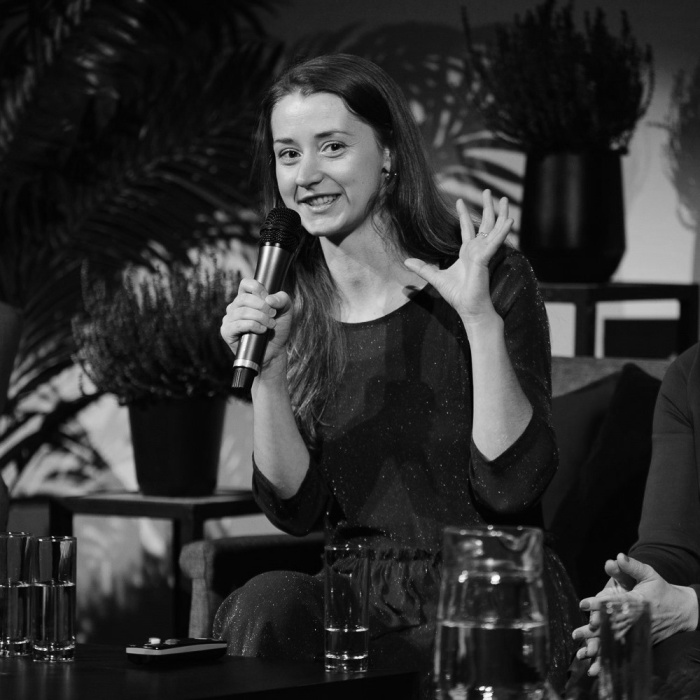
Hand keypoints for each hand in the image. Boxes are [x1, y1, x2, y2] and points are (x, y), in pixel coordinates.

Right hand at [220, 277, 293, 378]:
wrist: (275, 351)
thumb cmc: (278, 329)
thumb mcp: (286, 311)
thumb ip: (282, 299)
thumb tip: (269, 299)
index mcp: (246, 298)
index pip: (245, 284)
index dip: (258, 289)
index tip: (269, 300)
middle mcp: (235, 307)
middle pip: (244, 298)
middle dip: (262, 306)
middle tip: (273, 315)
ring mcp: (229, 319)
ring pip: (242, 311)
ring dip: (260, 318)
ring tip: (270, 325)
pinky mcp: (227, 332)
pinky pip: (238, 324)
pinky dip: (253, 326)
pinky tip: (262, 330)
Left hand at [403, 189, 512, 326]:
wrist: (468, 308)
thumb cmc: (457, 295)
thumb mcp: (435, 278)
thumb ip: (423, 268)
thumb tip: (406, 261)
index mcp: (467, 252)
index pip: (467, 229)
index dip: (464, 214)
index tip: (459, 200)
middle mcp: (477, 250)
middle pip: (485, 224)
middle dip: (487, 207)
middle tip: (488, 191)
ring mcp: (483, 253)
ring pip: (494, 229)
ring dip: (501, 213)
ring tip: (506, 198)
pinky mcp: (485, 258)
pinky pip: (496, 242)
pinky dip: (503, 231)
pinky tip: (510, 220)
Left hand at [572, 554, 699, 675]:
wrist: (683, 611)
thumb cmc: (661, 589)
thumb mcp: (649, 574)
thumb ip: (632, 566)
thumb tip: (618, 556)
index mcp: (639, 601)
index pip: (617, 603)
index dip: (600, 604)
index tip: (584, 604)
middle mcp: (639, 619)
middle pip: (614, 625)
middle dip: (596, 630)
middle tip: (578, 632)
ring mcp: (641, 633)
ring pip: (617, 642)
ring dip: (600, 648)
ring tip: (582, 653)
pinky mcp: (642, 642)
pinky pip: (623, 652)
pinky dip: (610, 660)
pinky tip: (596, 669)